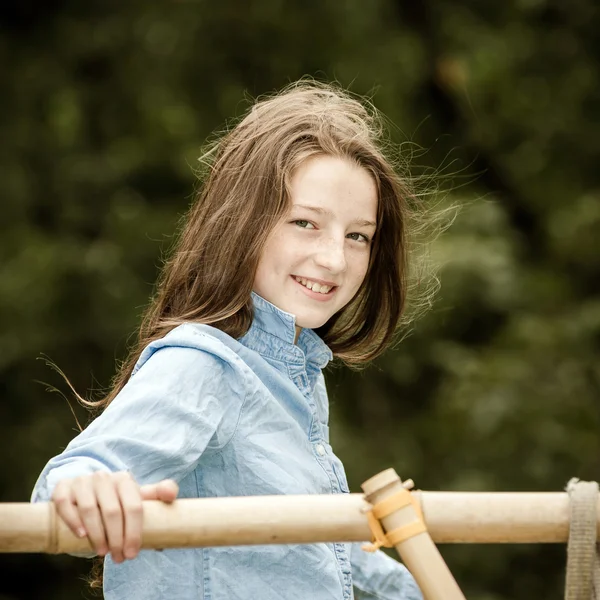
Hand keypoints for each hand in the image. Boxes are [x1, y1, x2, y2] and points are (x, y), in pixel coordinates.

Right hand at [51, 471, 177, 562]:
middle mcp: (104, 477)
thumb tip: (172, 494)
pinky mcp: (63, 487)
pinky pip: (65, 503)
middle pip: (112, 511)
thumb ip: (158, 493)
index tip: (132, 553)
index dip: (134, 533)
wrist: (87, 489)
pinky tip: (82, 535)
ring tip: (102, 552)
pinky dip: (73, 520)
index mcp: (125, 480)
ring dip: (97, 534)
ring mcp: (83, 481)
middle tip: (118, 558)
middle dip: (116, 539)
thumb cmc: (117, 498)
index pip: (134, 507)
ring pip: (89, 509)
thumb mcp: (137, 496)